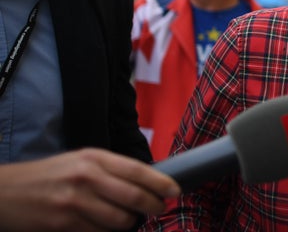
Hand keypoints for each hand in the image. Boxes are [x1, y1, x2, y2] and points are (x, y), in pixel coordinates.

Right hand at [0, 148, 179, 231]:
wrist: (6, 191)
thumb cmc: (49, 176)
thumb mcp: (80, 161)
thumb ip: (110, 169)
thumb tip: (146, 181)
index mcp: (94, 158)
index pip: (137, 170)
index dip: (160, 183)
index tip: (175, 191)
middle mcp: (86, 177)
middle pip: (133, 196)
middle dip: (153, 206)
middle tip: (159, 208)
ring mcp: (74, 201)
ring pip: (120, 220)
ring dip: (130, 222)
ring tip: (129, 219)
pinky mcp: (64, 223)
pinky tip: (105, 227)